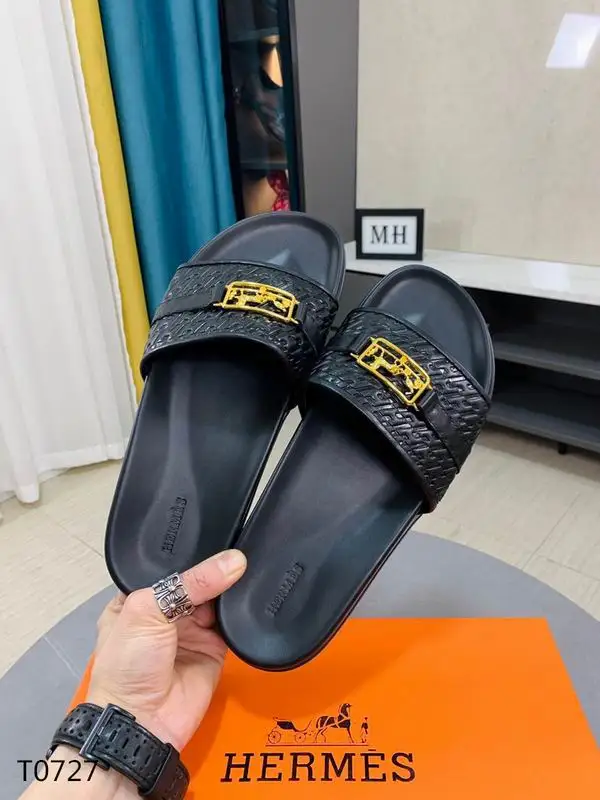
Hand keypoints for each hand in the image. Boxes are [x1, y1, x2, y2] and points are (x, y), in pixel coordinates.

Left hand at [87, 549, 246, 750]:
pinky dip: (243, 610)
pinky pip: (233, 624)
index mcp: (139, 597)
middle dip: (216, 567)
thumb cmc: (129, 661)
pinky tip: (256, 590)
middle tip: (242, 541)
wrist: (143, 723)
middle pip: (197, 580)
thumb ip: (191, 583)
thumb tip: (236, 560)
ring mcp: (192, 630)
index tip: (218, 528)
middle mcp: (166, 611)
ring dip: (232, 585)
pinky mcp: (216, 648)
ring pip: (218, 599)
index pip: (169, 566)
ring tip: (252, 561)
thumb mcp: (148, 610)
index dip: (190, 551)